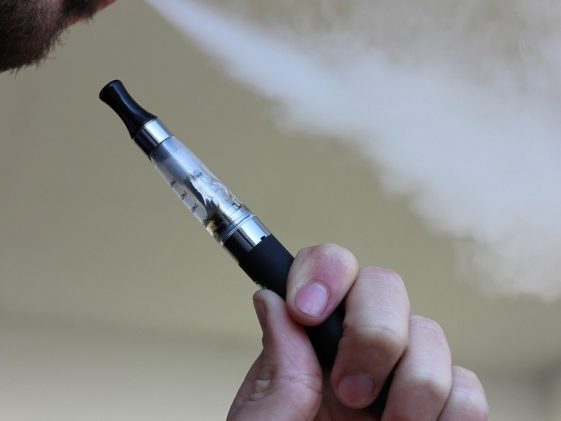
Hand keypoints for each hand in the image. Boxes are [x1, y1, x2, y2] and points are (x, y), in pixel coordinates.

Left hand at [227, 244, 487, 419]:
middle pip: (386, 287)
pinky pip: (467, 387)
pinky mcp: (440, 414)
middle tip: (349, 391)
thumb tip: (271, 297)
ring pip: (431, 335)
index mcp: (308, 345)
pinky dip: (451, 412)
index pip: (327, 268)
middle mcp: (356, 351)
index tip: (307, 311)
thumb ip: (276, 369)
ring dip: (413, 383)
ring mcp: (401, 380)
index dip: (324, 273)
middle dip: (373, 333)